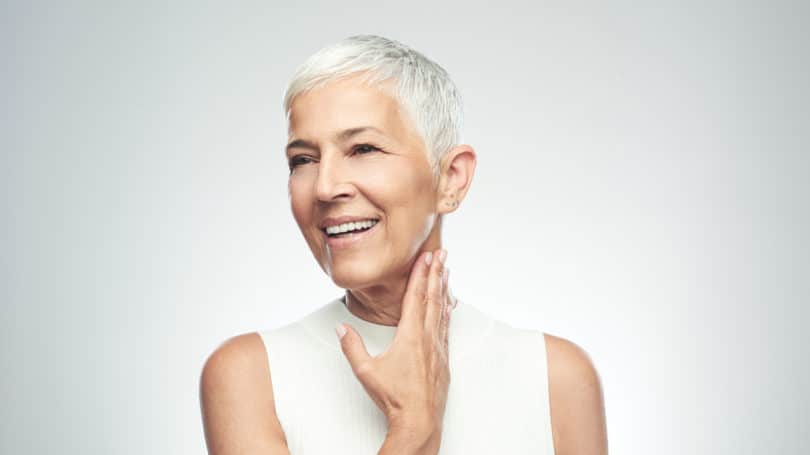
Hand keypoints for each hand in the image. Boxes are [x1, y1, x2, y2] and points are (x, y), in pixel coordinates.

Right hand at [336, 249, 452, 444]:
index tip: (425, 257)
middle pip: (432, 298)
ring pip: (442, 311)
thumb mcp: (366, 371)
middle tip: (442, 254)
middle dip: (436, 273)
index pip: (415, 297)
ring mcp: (438, 348)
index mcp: (410, 336)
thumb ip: (353, 347)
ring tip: (446, 271)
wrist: (419, 420)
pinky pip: (446, 327)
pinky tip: (449, 305)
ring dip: (443, 289)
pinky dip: (447, 311)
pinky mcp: (444, 359)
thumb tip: (342, 328)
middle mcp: (427, 338)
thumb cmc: (394, 398)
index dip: (420, 274)